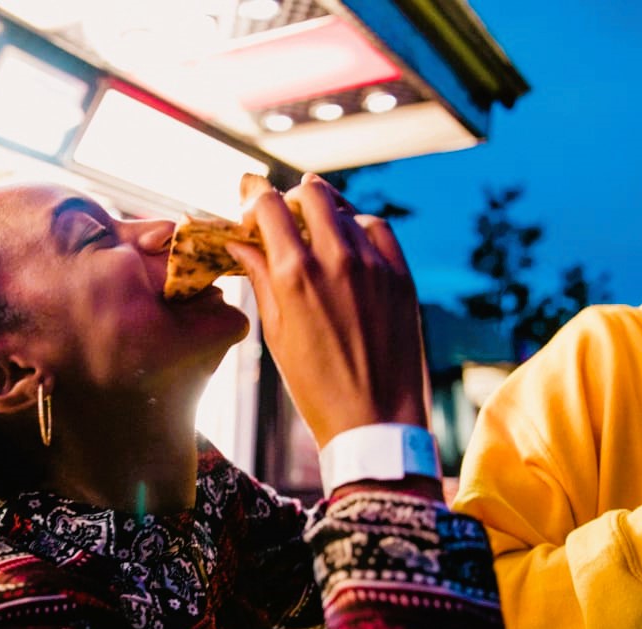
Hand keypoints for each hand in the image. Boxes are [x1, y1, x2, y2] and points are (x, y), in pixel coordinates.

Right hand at [226, 174, 428, 449]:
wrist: (374, 422)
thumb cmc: (315, 388)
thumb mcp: (276, 334)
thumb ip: (260, 279)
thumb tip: (240, 244)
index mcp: (294, 274)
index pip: (268, 205)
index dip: (252, 194)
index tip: (246, 196)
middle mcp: (335, 258)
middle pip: (309, 193)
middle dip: (289, 198)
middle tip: (281, 217)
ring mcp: (374, 264)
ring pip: (344, 208)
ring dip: (323, 212)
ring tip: (313, 233)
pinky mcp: (401, 275)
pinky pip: (378, 228)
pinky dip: (358, 227)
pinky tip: (349, 245)